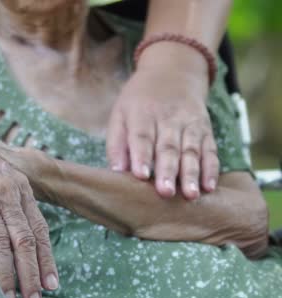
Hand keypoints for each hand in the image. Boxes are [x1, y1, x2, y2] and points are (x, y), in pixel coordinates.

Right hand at [0, 120, 58, 297]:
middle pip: (25, 240)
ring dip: (8, 275)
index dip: (46, 258)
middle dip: (32, 274)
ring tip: (11, 297)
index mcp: (19, 187)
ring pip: (3, 244)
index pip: (39, 228)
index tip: (51, 281)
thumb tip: (16, 231)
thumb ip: (9, 199)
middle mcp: (6, 193)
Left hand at [106, 66, 218, 199]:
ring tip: (190, 195)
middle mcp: (168, 118)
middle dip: (168, 170)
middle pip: (168, 146)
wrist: (173, 73)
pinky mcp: (205, 130)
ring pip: (191, 150)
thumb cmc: (139, 102)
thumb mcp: (120, 114)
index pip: (142, 137)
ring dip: (191, 173)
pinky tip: (209, 186)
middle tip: (165, 192)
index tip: (141, 176)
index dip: (142, 156)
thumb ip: (116, 143)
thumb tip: (116, 172)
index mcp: (142, 114)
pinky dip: (211, 168)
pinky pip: (210, 150)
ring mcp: (189, 123)